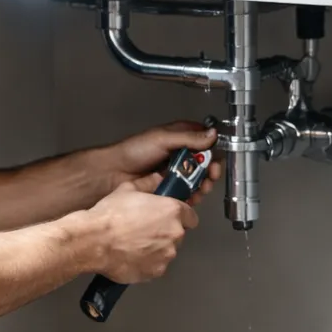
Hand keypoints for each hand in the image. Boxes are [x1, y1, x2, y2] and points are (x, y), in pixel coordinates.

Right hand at [81, 180, 198, 283]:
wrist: (94, 241)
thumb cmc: (110, 215)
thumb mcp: (127, 189)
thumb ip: (147, 184)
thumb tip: (156, 179)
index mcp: (172, 211)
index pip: (190, 216)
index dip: (180, 217)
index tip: (168, 218)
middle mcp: (174, 233)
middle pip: (178, 234)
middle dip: (165, 232)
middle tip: (145, 229)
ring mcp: (166, 255)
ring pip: (167, 251)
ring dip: (157, 248)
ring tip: (135, 244)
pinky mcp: (156, 271)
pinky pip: (156, 266)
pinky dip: (148, 263)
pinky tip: (131, 256)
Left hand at [94, 120, 221, 207]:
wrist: (114, 172)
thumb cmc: (134, 151)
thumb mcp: (163, 139)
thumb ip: (189, 138)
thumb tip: (212, 134)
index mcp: (180, 137)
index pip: (206, 142)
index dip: (214, 151)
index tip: (216, 159)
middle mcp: (180, 154)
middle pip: (205, 163)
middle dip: (211, 171)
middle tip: (210, 176)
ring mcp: (176, 171)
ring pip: (198, 179)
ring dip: (203, 185)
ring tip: (201, 188)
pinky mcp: (172, 187)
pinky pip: (188, 192)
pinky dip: (193, 195)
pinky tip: (192, 197)